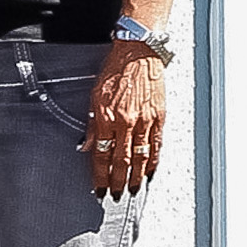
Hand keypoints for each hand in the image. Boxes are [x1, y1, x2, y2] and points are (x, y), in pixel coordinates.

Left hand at [88, 41, 168, 196]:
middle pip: (122, 161)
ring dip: (136, 176)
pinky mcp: (159, 116)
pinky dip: (154, 160)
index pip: (102, 155)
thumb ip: (91, 124)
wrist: (139, 52)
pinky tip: (151, 171)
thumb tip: (87, 145)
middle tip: (115, 194)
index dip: (100, 175)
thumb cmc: (116, 69)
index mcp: (108, 118)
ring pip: (141, 156)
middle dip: (118, 181)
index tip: (99, 187)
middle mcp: (127, 122)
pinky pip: (157, 143)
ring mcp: (145, 120)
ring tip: (132, 188)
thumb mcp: (95, 95)